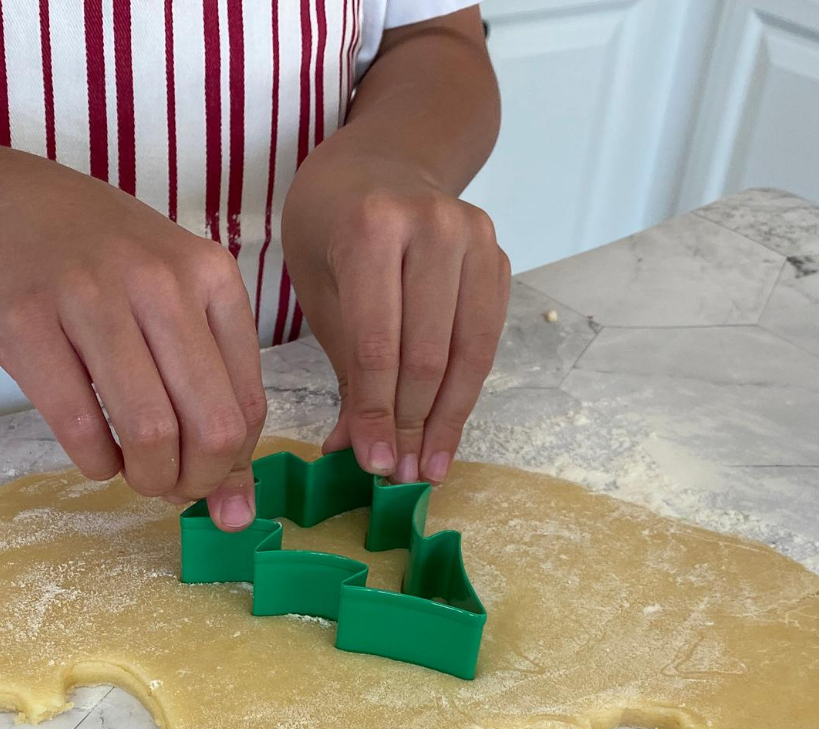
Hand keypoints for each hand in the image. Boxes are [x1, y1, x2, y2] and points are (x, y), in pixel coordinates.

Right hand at [0, 154, 265, 528]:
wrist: (10, 207)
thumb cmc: (109, 271)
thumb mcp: (178, 310)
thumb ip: (216, 400)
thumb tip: (237, 514)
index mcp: (212, 278)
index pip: (247, 407)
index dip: (229, 465)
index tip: (201, 474)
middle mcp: (160, 281)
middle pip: (210, 428)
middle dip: (194, 482)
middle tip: (169, 485)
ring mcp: (92, 297)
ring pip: (150, 432)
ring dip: (146, 478)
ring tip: (133, 471)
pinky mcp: (29, 323)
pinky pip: (80, 428)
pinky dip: (96, 463)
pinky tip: (96, 454)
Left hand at [282, 150, 508, 483]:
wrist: (378, 162)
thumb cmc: (334, 231)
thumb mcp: (320, 291)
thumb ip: (341, 370)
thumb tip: (350, 453)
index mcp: (372, 228)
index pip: (378, 346)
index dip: (377, 414)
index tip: (375, 464)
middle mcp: (431, 225)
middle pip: (427, 354)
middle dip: (412, 424)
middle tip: (401, 475)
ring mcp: (474, 237)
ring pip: (466, 353)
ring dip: (447, 419)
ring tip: (429, 466)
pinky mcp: (498, 256)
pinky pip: (486, 340)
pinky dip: (466, 391)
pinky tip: (447, 430)